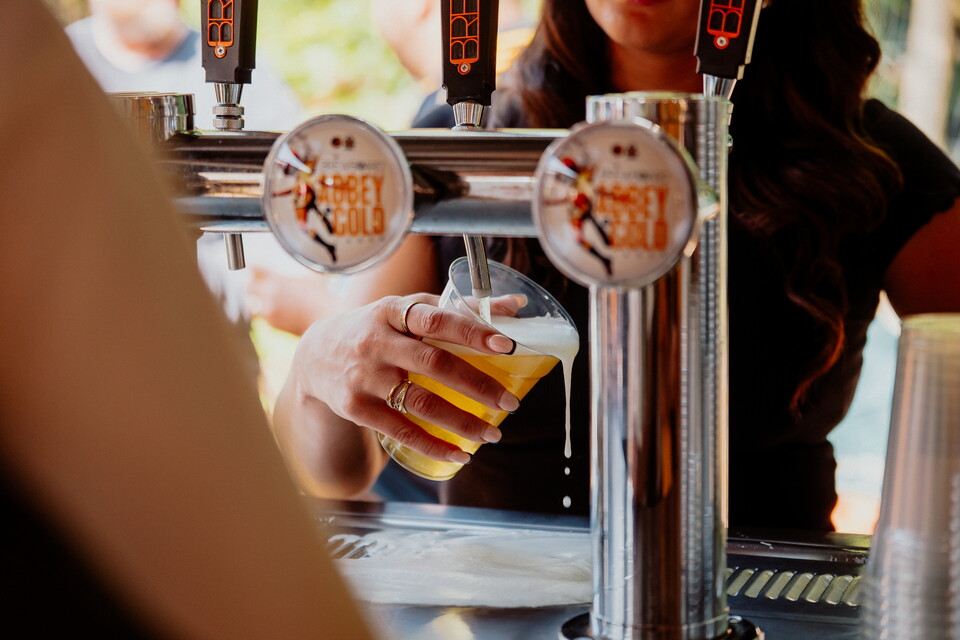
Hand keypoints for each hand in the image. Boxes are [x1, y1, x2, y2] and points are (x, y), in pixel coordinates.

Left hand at [247, 265, 325, 335]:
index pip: (253, 268)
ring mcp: (269, 310)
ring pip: (252, 304)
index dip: (252, 266)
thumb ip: (299, 269)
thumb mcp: (311, 276)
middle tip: (256, 283)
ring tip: (265, 299)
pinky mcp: (272, 324)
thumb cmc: (322, 297)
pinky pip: (262, 316)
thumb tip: (301, 259)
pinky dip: (266, 313)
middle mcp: (269, 295)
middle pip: (248, 286)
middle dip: (252, 284)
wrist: (326, 320)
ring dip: (256, 301)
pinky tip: (277, 310)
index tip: (253, 266)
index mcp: (277, 280)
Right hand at [292, 295, 519, 463]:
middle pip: (433, 363)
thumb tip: (514, 306)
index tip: (505, 344)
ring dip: (461, 421)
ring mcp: (364, 377)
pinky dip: (433, 445)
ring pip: (420, 402)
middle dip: (477, 384)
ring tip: (492, 433)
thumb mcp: (408, 310)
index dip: (470, 331)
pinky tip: (459, 454)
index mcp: (392, 312)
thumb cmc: (378, 329)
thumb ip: (457, 308)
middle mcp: (376, 342)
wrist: (315, 356)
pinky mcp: (356, 408)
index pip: (435, 318)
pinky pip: (401, 430)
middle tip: (509, 402)